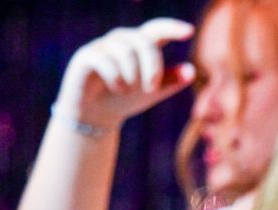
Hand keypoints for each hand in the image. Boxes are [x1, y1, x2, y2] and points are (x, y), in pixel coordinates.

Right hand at [56, 19, 196, 129]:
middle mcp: (120, 41)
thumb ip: (171, 81)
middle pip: (143, 42)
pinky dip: (116, 79)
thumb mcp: (152, 92)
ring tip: (128, 91)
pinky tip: (117, 89)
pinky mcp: (85, 56)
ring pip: (125, 52)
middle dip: (153, 67)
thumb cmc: (125, 98)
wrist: (95, 114)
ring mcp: (102, 46)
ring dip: (132, 76)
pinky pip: (105, 60)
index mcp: (139, 46)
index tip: (190, 31)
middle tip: (152, 89)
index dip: (172, 28)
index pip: (156, 30)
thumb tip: (191, 70)